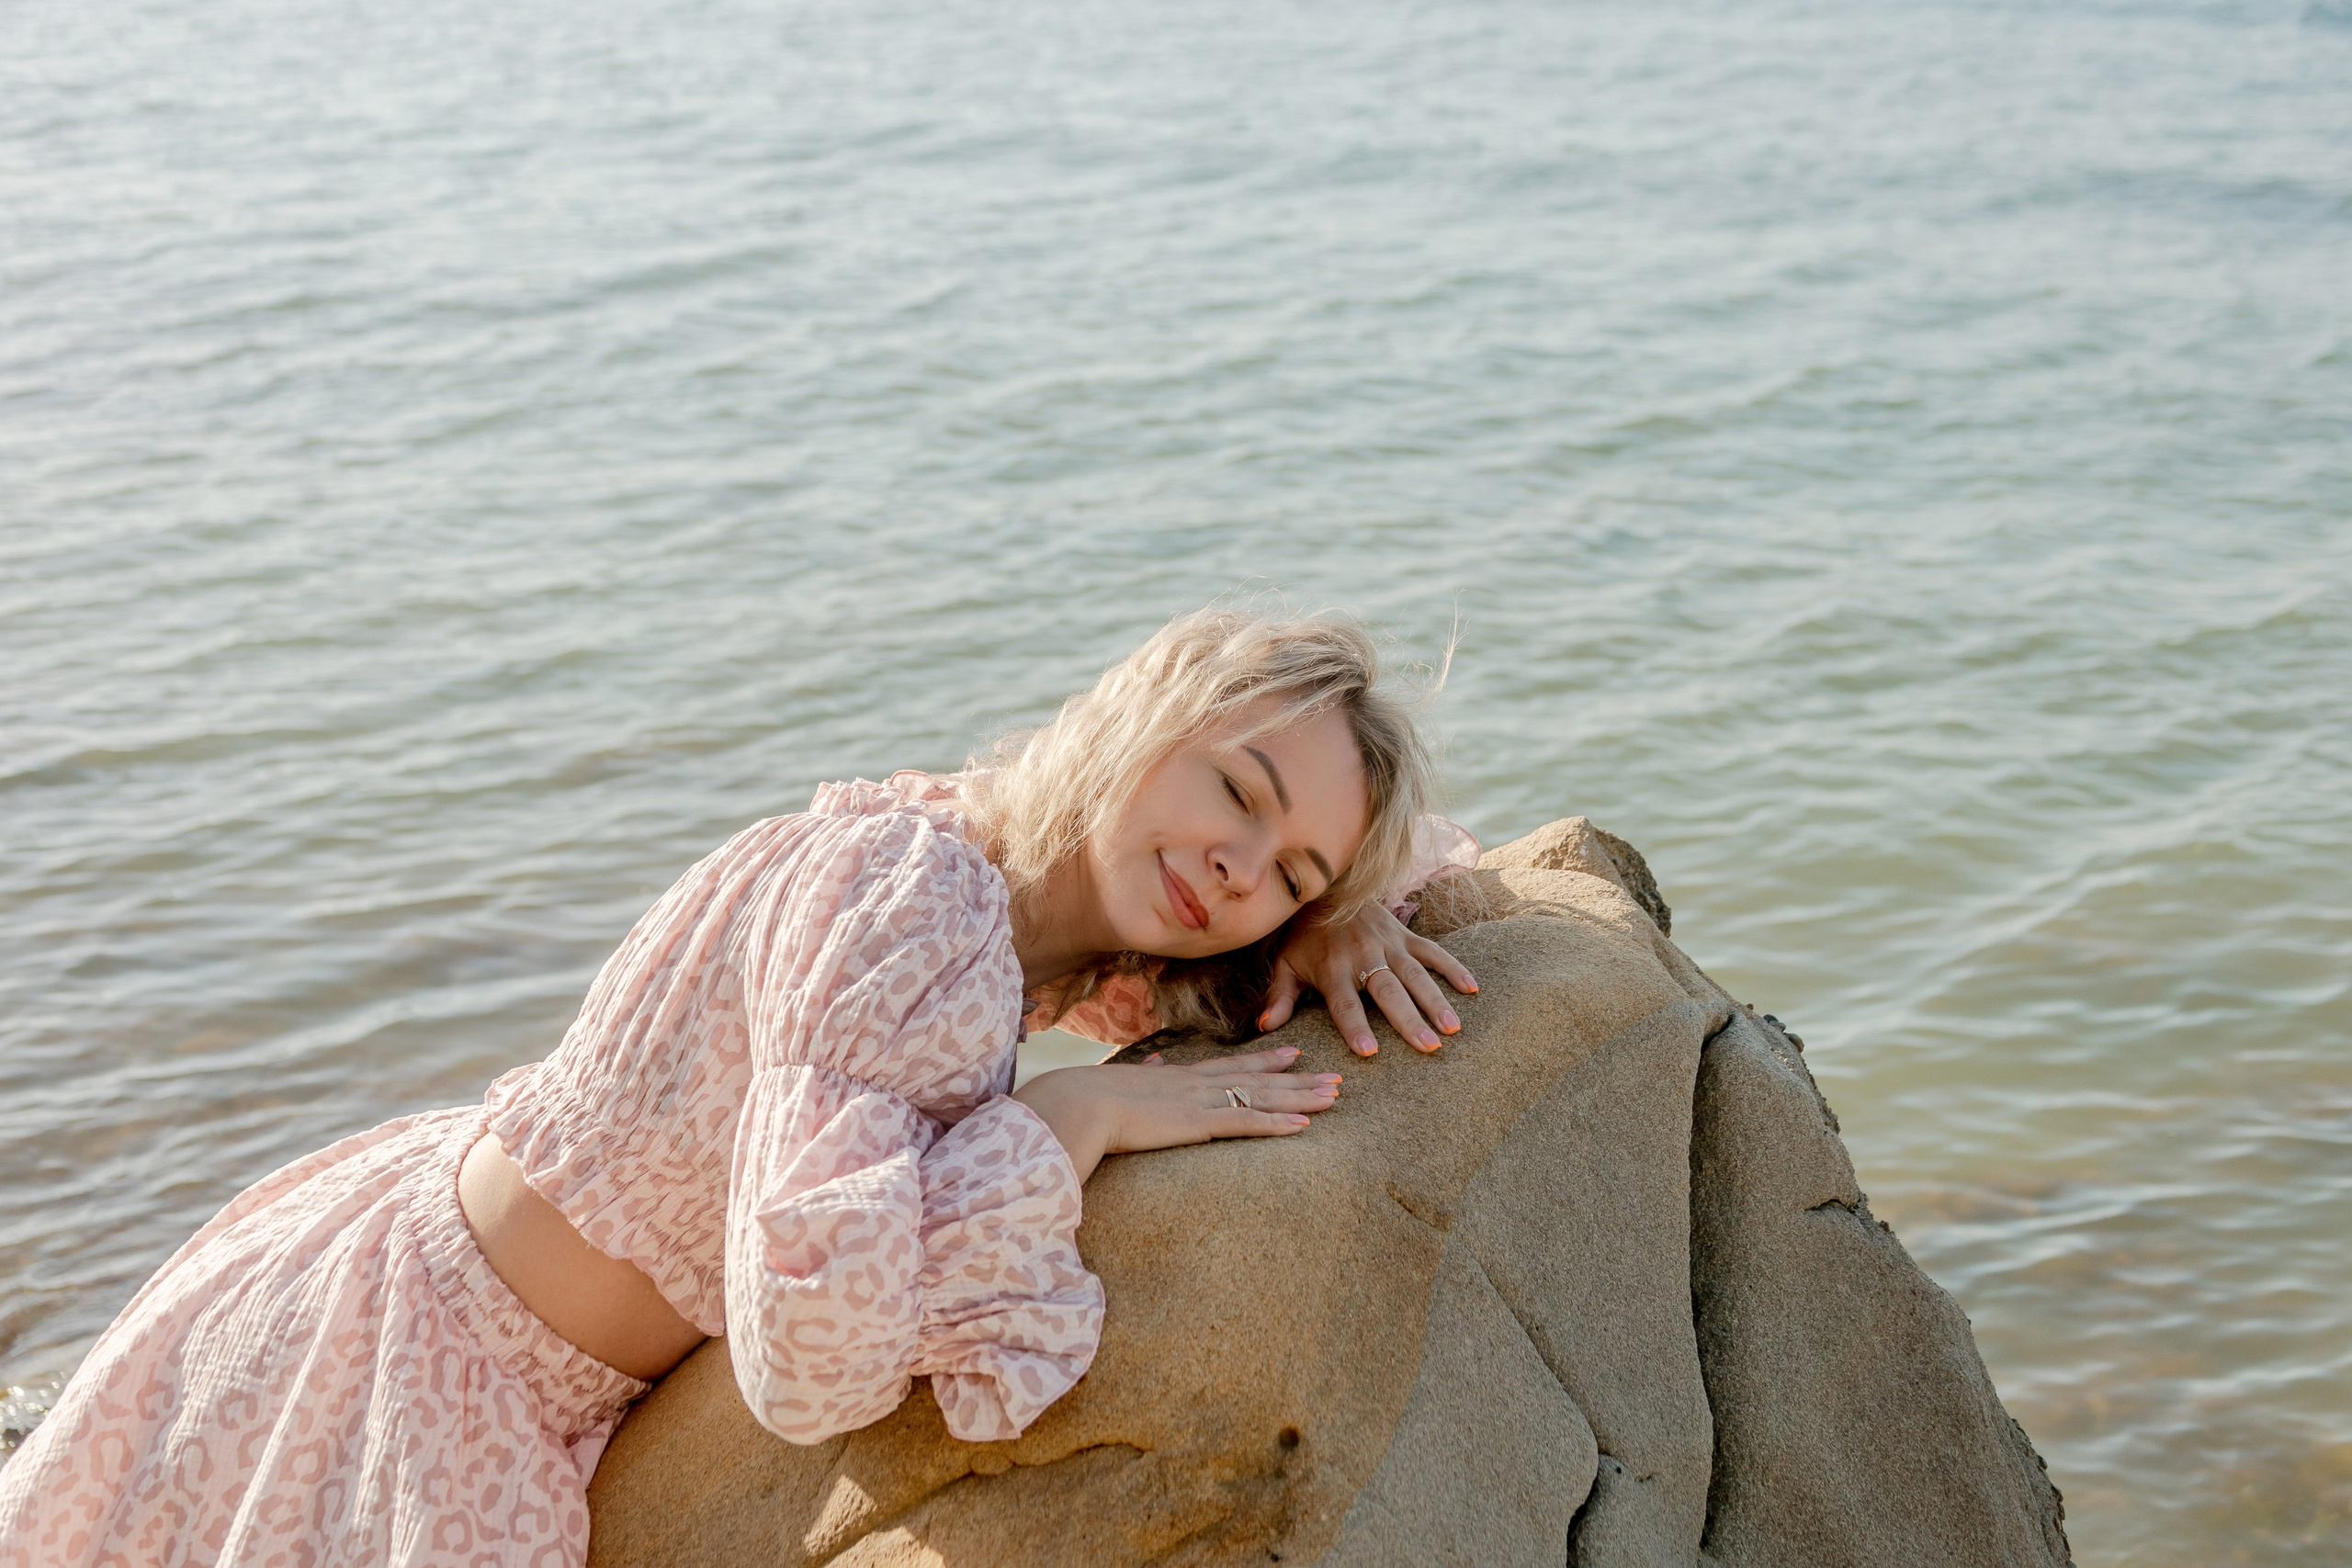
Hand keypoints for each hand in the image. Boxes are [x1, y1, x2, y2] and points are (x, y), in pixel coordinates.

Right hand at [1012, 1045, 1341, 1182]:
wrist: (1077, 1102)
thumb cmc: (1089, 1096)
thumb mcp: (1123, 1079)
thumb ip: (1145, 1070)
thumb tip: (1154, 1058)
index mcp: (1179, 1076)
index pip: (1232, 1065)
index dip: (1266, 1060)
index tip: (1293, 1052)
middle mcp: (1197, 1084)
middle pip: (1258, 1079)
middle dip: (1298, 1079)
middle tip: (1333, 1076)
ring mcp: (1200, 1102)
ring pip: (1262, 1097)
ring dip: (1300, 1097)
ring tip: (1334, 1096)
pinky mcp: (1197, 1124)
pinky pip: (1246, 1123)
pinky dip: (1277, 1124)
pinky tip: (1304, 1126)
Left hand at [1262, 902, 1476, 1056]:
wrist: (1326, 887)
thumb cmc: (1304, 936)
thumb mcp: (1285, 963)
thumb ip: (1279, 996)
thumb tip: (1266, 1027)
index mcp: (1332, 968)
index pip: (1344, 1003)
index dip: (1355, 1026)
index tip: (1369, 1052)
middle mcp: (1363, 956)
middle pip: (1388, 991)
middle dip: (1409, 1019)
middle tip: (1429, 1047)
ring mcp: (1388, 944)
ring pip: (1416, 974)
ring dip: (1435, 1000)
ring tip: (1452, 1028)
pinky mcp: (1405, 935)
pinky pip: (1433, 951)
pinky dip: (1453, 968)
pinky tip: (1472, 989)